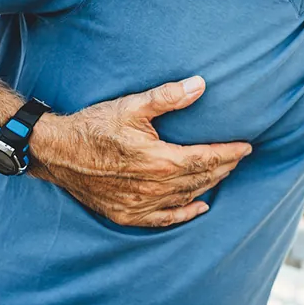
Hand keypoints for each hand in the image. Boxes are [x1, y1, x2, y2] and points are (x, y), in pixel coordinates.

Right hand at [25, 76, 252, 227]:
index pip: (206, 159)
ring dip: (207, 185)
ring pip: (185, 197)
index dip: (229, 153)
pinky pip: (163, 219)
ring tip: (223, 173)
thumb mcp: (132, 106)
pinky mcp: (126, 213)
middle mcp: (153, 188)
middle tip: (238, 157)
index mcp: (159, 161)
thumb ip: (168, 97)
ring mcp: (139, 204)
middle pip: (200, 179)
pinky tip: (199, 207)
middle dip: (223, 167)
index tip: (247, 146)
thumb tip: (200, 85)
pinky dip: (184, 214)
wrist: (56, 151)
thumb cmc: (94, 126)